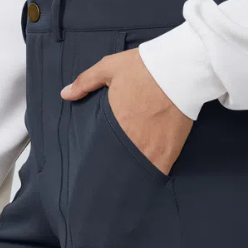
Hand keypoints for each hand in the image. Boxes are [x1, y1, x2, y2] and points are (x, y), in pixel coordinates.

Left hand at [62, 48, 191, 175]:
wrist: (182, 69)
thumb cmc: (145, 68)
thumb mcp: (110, 68)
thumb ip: (85, 82)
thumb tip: (65, 94)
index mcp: (116, 125)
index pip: (103, 151)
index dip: (101, 159)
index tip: (99, 162)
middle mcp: (133, 142)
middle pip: (121, 166)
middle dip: (117, 169)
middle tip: (113, 174)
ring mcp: (153, 149)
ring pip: (139, 172)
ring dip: (134, 174)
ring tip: (129, 179)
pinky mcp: (171, 151)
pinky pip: (159, 170)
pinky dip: (154, 172)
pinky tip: (148, 175)